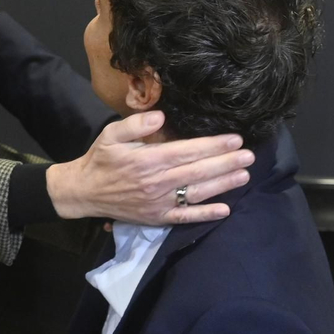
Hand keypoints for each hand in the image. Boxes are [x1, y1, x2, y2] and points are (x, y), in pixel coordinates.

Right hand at [45, 111, 252, 224]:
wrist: (84, 192)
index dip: (213, 146)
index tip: (234, 139)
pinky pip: (185, 217)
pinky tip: (225, 210)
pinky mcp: (158, 217)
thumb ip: (135, 125)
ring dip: (223, 185)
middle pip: (198, 172)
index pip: (187, 152)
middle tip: (249, 155)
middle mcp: (156, 183)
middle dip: (226, 163)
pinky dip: (205, 215)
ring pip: (197, 193)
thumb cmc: (100, 160)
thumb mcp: (111, 135)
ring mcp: (158, 203)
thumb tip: (160, 116)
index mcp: (147, 161)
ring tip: (244, 175)